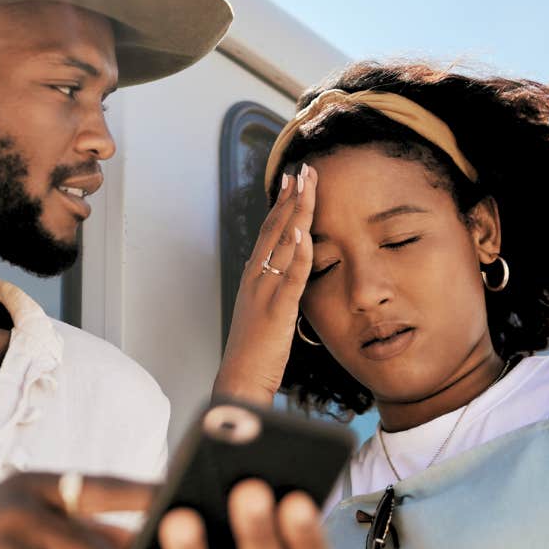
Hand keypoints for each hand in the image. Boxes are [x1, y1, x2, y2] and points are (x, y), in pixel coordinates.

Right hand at [213, 166, 318, 405]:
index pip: (269, 231)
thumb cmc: (253, 351)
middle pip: (274, 228)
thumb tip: (288, 272)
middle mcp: (255, 277)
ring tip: (308, 186)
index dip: (282, 203)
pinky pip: (290, 276)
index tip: (293, 180)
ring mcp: (264, 291)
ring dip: (297, 212)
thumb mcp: (263, 311)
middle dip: (291, 196)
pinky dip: (297, 253)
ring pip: (282, 244)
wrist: (239, 378)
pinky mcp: (277, 310)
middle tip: (304, 170)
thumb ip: (274, 288)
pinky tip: (304, 232)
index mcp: (253, 276)